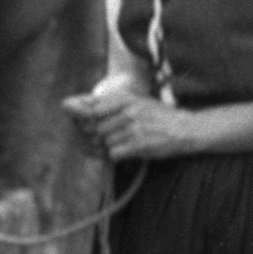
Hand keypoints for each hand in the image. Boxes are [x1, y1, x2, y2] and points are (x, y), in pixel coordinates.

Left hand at [64, 87, 195, 161]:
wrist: (185, 129)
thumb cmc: (156, 116)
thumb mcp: (133, 101)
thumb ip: (103, 103)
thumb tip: (67, 104)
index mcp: (125, 97)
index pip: (89, 108)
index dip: (79, 117)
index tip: (81, 121)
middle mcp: (128, 110)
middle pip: (92, 128)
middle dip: (92, 135)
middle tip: (106, 135)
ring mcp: (132, 128)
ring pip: (102, 142)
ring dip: (106, 146)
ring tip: (123, 141)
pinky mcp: (137, 144)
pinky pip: (112, 153)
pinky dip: (115, 155)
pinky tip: (126, 150)